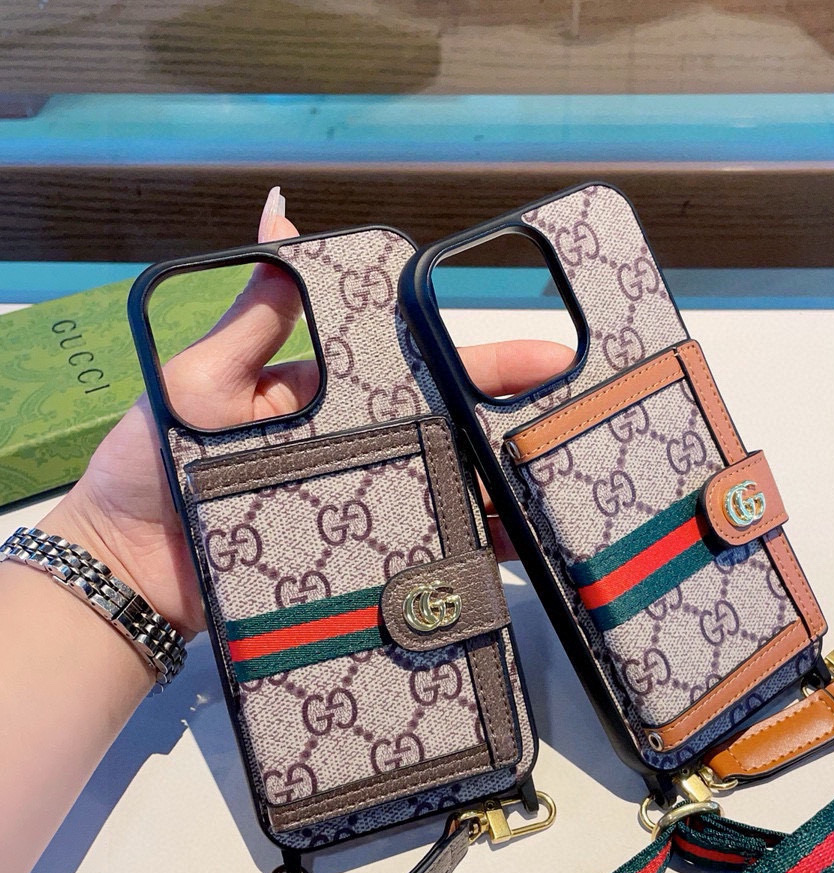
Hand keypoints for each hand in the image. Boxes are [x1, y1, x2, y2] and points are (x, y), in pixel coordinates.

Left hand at [40, 190, 572, 638]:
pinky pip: (425, 553)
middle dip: (518, 427)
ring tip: (557, 495)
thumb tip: (278, 214)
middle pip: (454, 433)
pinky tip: (513, 549)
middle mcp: (363, 448)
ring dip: (505, 492)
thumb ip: (253, 316)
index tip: (549, 357)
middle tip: (578, 427)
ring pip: (452, 493)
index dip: (485, 360)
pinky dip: (471, 551)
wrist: (126, 570)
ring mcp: (366, 506)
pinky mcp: (363, 561)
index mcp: (336, 396)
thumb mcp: (198, 380)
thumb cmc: (150, 467)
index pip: (422, 368)